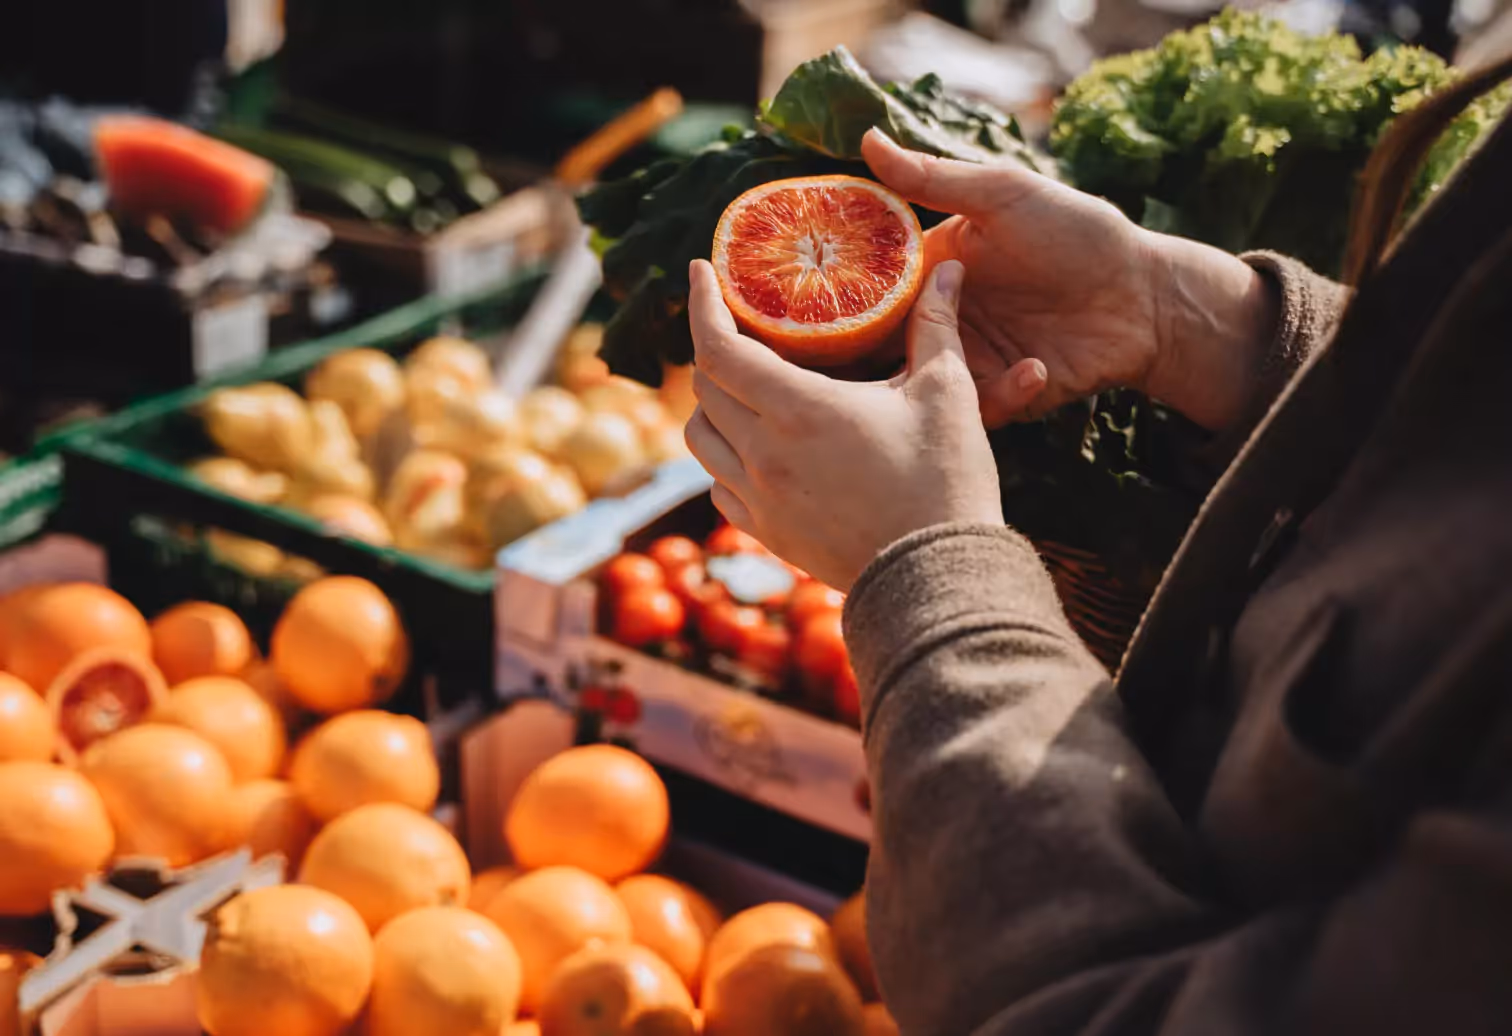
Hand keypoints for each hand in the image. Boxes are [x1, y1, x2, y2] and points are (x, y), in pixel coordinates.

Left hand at [683, 258, 1016, 590]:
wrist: (938, 578)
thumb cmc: (945, 482)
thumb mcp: (946, 394)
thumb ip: (936, 325)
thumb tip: (949, 267)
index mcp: (799, 410)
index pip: (718, 346)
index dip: (701, 304)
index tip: (699, 273)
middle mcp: (764, 454)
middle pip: (705, 387)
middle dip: (715, 348)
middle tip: (741, 327)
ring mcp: (759, 499)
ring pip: (701, 438)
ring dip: (712, 405)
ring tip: (744, 387)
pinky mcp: (766, 534)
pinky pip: (719, 485)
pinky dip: (725, 457)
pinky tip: (756, 448)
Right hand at [863, 130, 1276, 430]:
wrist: (1146, 296)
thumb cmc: (1080, 233)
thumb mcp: (1004, 195)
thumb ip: (933, 178)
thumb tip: (867, 139)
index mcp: (931, 267)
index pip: (866, 286)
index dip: (837, 296)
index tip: (815, 307)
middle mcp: (941, 316)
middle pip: (881, 346)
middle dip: (869, 359)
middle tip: (873, 362)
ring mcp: (969, 359)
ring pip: (921, 385)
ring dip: (935, 382)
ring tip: (960, 368)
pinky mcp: (1000, 396)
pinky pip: (977, 409)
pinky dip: (1001, 395)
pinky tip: (1037, 368)